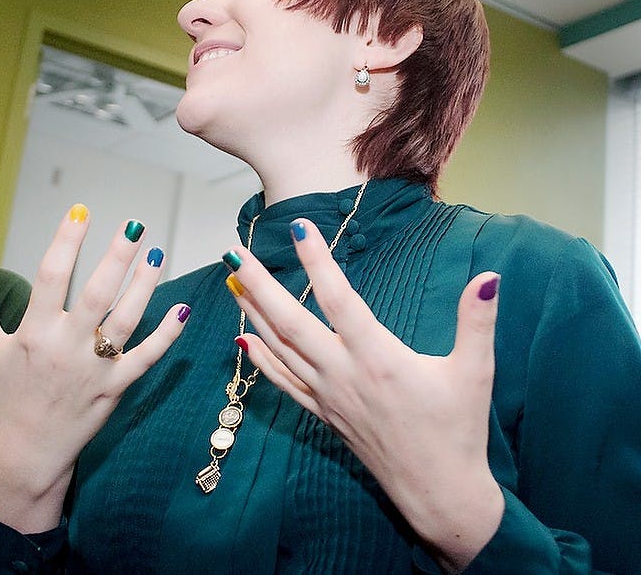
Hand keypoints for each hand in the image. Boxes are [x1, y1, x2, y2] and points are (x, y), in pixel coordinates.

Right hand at [0, 204, 188, 532]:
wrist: (28, 451)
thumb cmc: (7, 395)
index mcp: (34, 332)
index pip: (50, 276)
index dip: (66, 241)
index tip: (80, 210)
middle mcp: (66, 347)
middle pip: (96, 293)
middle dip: (117, 257)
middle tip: (134, 225)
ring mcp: (94, 368)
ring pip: (126, 320)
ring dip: (144, 285)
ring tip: (157, 252)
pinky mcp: (116, 387)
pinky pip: (146, 358)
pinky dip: (167, 335)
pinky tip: (182, 308)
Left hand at [224, 219, 503, 570]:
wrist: (438, 492)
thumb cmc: (458, 431)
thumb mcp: (476, 373)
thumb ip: (477, 322)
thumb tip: (489, 278)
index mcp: (379, 358)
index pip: (339, 300)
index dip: (317, 263)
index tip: (298, 229)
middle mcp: (344, 374)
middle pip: (290, 322)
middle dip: (259, 284)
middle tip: (234, 252)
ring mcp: (328, 396)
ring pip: (279, 348)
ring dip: (253, 313)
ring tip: (231, 280)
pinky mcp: (323, 414)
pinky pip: (283, 382)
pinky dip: (261, 359)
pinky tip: (243, 339)